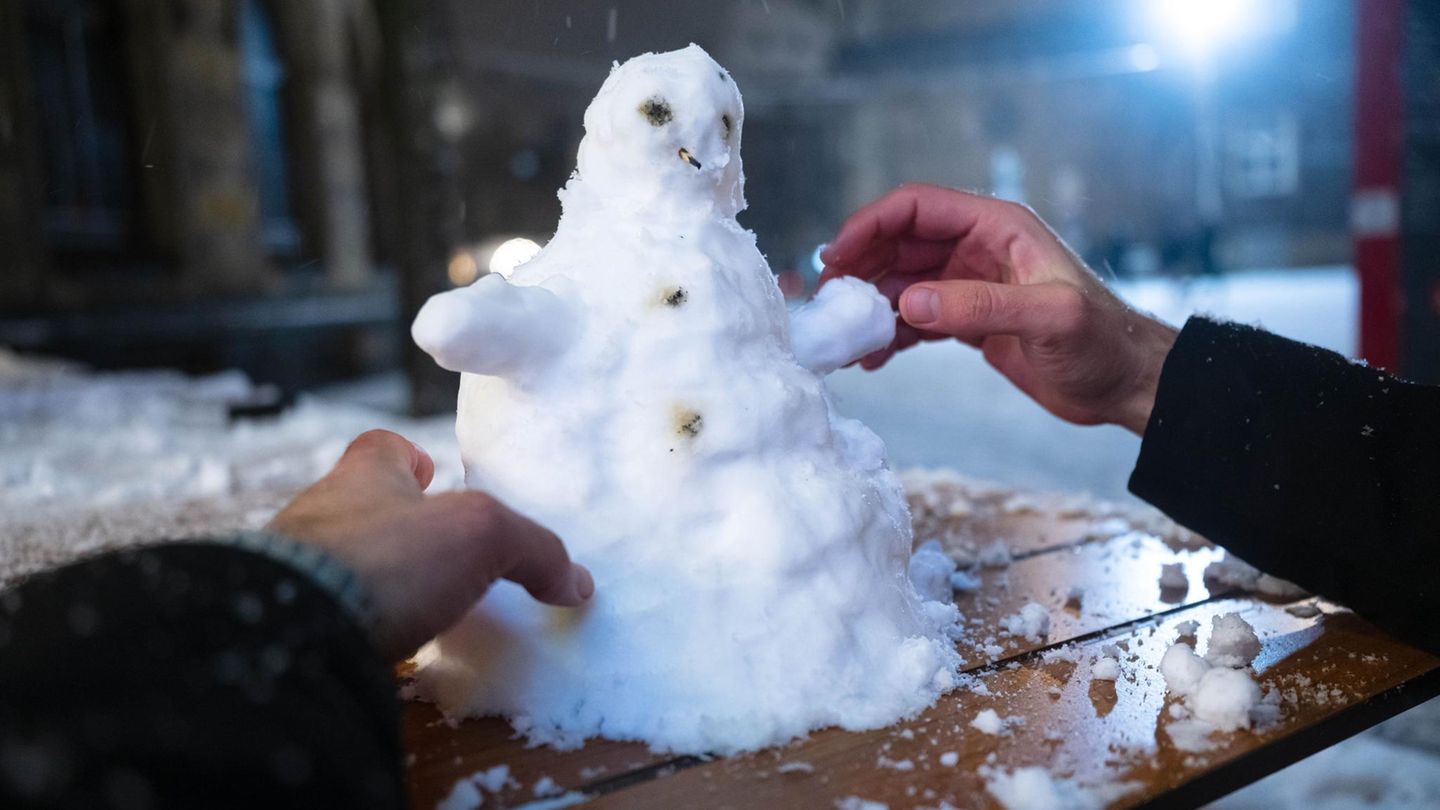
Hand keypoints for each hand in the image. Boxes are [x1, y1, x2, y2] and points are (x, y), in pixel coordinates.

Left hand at [268, 430, 592, 659]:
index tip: (433, 471)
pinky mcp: (278, 625)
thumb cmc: (383, 561)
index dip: (408, 455)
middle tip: (439, 553)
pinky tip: (375, 649)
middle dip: (396, 526)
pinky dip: (348, 628)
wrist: (286, 638)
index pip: (381, 447)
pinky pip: (319, 618)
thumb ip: (533, 550)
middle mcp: (318, 517)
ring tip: (413, 609)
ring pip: (336, 563)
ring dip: (372, 580)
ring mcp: (288, 573)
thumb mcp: (479, 536)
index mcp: (362, 478)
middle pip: (360, 507)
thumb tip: (576, 581)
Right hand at [820, 184, 1177, 434]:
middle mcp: (979, 248)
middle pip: (899, 242)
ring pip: (901, 282)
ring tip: (845, 339)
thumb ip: (980, 306)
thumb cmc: (1104, 344)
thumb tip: (908, 302)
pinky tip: (873, 358)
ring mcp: (970, 285)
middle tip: (829, 302)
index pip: (917, 207)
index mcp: (998, 227)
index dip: (870, 225)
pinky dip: (890, 335)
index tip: (836, 256)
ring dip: (870, 306)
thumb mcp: (1049, 319)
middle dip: (860, 267)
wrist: (1128, 385)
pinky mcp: (969, 321)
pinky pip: (915, 317)